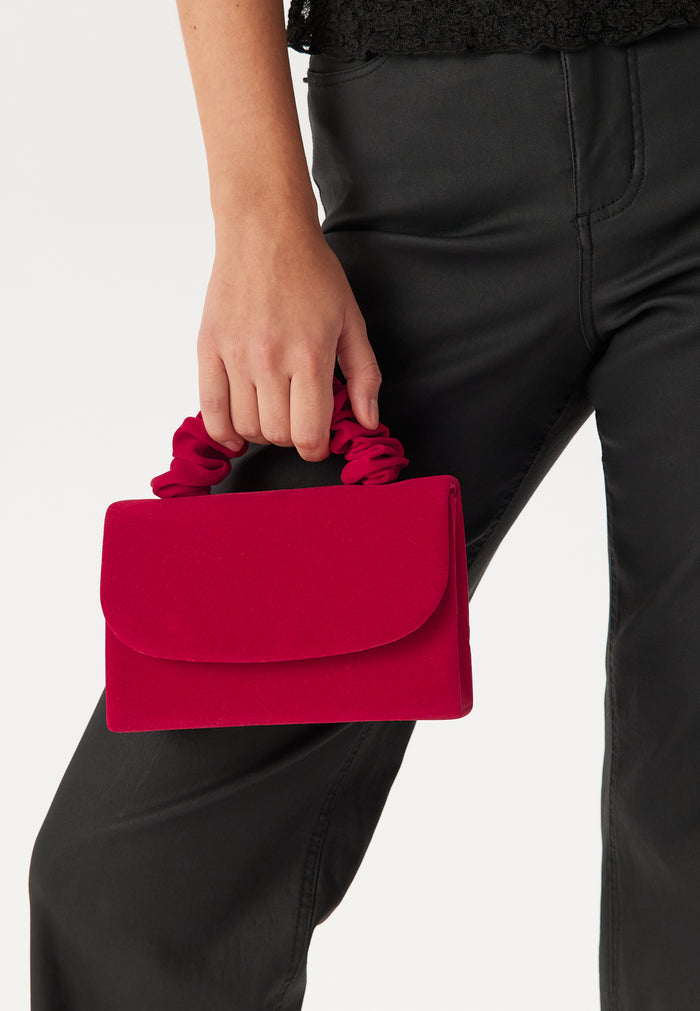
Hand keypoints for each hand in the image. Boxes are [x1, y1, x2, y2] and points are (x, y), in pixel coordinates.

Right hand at [196, 215, 381, 461]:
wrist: (265, 231)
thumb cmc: (312, 274)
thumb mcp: (351, 321)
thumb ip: (364, 375)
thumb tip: (367, 422)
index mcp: (310, 355)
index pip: (308, 434)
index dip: (315, 449)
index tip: (317, 441)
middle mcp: (270, 359)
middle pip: (276, 435)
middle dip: (290, 437)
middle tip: (296, 417)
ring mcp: (235, 355)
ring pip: (245, 427)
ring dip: (261, 432)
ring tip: (271, 412)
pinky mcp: (208, 348)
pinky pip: (210, 410)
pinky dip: (223, 432)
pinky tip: (236, 434)